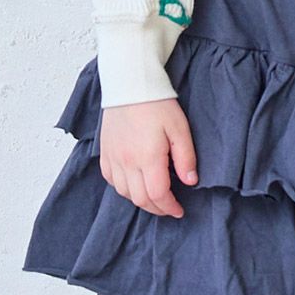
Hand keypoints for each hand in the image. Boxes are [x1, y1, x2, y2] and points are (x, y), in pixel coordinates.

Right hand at [99, 97, 198, 217]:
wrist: (129, 83)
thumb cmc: (157, 103)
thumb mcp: (180, 129)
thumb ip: (186, 158)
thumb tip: (190, 181)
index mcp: (148, 157)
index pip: (158, 195)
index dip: (169, 207)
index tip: (179, 210)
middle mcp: (127, 161)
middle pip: (140, 199)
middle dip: (157, 209)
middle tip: (169, 208)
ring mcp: (113, 157)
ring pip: (124, 192)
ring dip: (140, 200)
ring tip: (154, 197)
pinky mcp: (104, 152)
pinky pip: (110, 179)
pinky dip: (122, 188)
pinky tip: (134, 184)